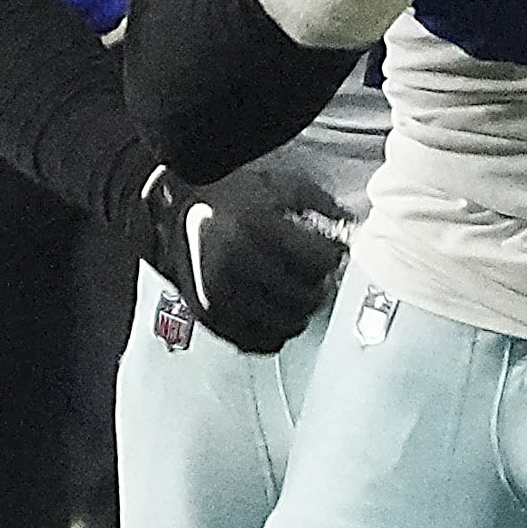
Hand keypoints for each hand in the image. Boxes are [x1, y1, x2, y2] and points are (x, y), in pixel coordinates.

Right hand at [127, 159, 352, 351]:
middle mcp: (235, 263)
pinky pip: (257, 342)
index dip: (332, 255)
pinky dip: (272, 331)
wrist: (177, 211)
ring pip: (286, 324)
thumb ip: (319, 204)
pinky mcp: (211, 316)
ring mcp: (220, 295)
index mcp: (253, 226)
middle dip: (317, 284)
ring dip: (298, 310)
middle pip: (304, 295)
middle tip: (312, 273)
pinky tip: (272, 310)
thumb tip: (349, 225)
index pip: (318, 260)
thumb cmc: (229, 197)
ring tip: (292, 290)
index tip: (331, 252)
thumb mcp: (278, 185)